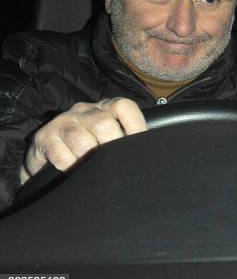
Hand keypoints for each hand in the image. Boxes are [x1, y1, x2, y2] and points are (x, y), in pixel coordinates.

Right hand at [19, 98, 146, 184]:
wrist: (48, 155)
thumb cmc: (88, 146)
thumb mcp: (108, 138)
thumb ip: (126, 139)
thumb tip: (149, 153)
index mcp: (106, 107)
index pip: (124, 107)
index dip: (135, 125)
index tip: (140, 146)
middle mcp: (85, 110)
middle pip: (103, 124)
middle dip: (111, 147)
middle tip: (114, 164)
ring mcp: (64, 121)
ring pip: (81, 139)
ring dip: (89, 159)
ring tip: (93, 170)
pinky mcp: (45, 136)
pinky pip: (60, 154)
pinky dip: (70, 165)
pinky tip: (74, 171)